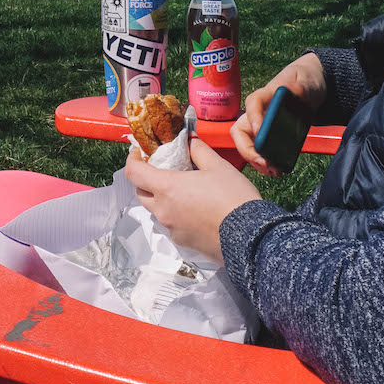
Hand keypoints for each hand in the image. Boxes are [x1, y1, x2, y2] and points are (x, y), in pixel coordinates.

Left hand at [120, 136, 259, 263]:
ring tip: (183, 190)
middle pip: (141, 193)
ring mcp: (172, 229)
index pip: (133, 173)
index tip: (140, 153)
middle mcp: (163, 210)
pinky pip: (171, 226)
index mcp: (167, 188)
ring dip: (162, 199)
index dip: (132, 160)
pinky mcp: (183, 243)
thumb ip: (198, 150)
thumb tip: (188, 139)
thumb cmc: (233, 197)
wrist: (251, 236)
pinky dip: (176, 215)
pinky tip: (196, 210)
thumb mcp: (217, 166)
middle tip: (162, 170)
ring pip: (156, 211)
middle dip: (146, 180)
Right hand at [230, 52, 326, 175]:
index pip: (253, 103)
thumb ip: (301, 85)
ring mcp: (260, 125)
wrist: (309, 88)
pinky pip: (259, 152)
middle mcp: (258, 112)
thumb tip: (295, 90)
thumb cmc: (305, 80)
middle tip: (265, 162)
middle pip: (241, 131)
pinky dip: (264, 164)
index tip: (259, 131)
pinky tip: (276, 170)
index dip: (253, 117)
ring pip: (247, 145)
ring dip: (256, 161)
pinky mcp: (268, 136)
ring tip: (273, 171)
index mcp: (266, 94)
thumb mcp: (306, 80)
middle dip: (248, 150)